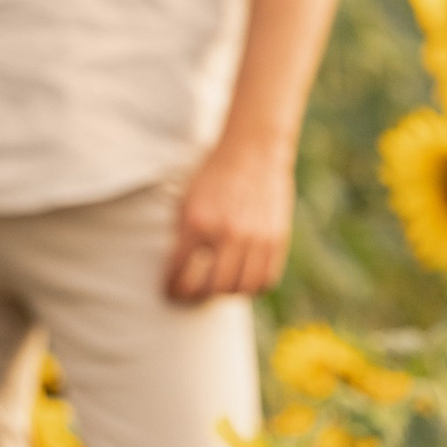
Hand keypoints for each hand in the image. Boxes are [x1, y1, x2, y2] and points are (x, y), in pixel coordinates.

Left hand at [166, 136, 296, 299]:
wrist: (252, 151)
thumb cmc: (213, 175)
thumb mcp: (186, 200)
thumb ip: (182, 235)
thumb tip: (178, 271)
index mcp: (197, 222)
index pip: (180, 274)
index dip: (172, 288)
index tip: (170, 290)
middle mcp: (226, 233)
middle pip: (210, 288)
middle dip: (196, 295)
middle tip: (192, 292)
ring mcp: (254, 238)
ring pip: (239, 288)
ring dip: (224, 293)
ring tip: (217, 286)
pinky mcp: (276, 239)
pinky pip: (265, 280)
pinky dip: (252, 287)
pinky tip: (242, 281)